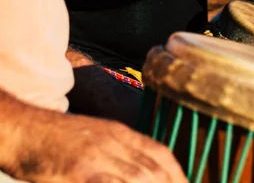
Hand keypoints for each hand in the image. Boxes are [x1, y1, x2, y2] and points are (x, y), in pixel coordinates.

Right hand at [10, 110, 185, 182]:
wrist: (21, 128)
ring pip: (140, 178)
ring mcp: (96, 157)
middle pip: (154, 170)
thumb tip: (139, 169)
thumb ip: (117, 151)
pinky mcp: (78, 172)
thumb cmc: (54, 138)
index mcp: (119, 133)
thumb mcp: (94, 136)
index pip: (161, 153)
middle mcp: (113, 142)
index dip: (178, 173)